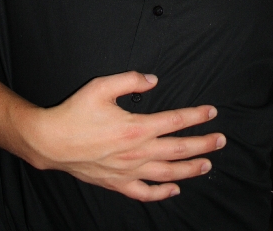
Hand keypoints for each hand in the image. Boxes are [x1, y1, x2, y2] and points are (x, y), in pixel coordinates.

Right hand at [22, 71, 223, 201]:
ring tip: (208, 164)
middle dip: (204, 144)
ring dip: (191, 168)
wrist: (51, 142)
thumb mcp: (100, 86)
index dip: (196, 116)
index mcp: (136, 127)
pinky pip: (146, 192)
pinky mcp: (118, 183)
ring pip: (168, 173)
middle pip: (179, 149)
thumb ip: (130, 80)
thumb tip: (153, 80)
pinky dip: (163, 192)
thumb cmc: (75, 112)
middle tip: (221, 140)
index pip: (175, 121)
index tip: (212, 112)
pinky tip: (175, 189)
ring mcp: (129, 171)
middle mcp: (138, 152)